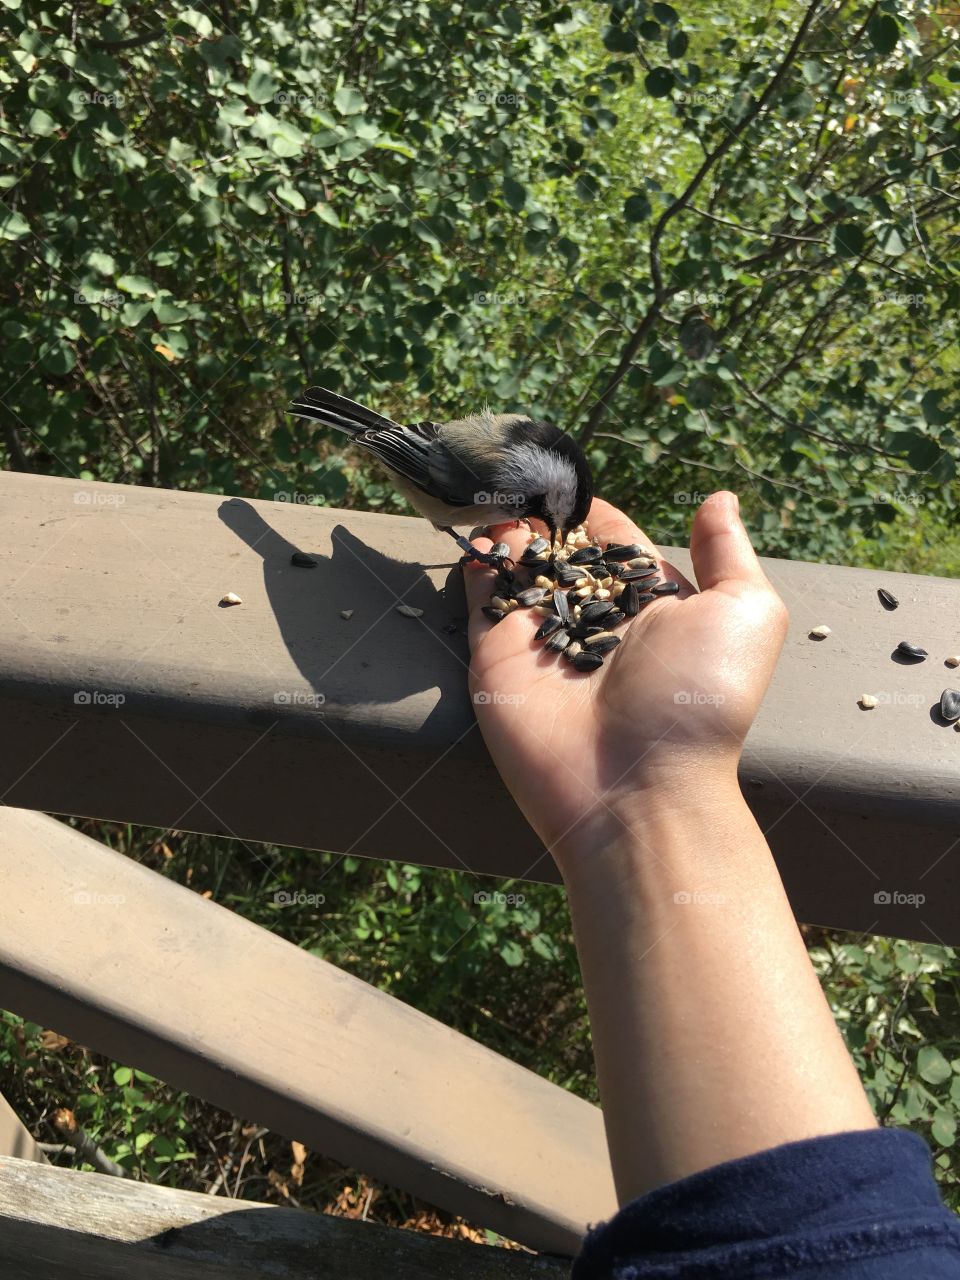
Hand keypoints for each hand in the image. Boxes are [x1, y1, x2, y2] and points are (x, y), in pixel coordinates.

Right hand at [464, 492, 787, 860]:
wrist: (638, 784)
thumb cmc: (700, 699)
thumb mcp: (743, 613)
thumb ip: (727, 552)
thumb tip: (719, 497)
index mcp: (650, 606)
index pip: (616, 544)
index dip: (597, 513)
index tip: (573, 479)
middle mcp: (595, 620)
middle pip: (563, 554)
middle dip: (546, 516)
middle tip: (526, 474)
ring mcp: (542, 638)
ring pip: (520, 570)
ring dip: (510, 531)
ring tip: (503, 494)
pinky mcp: (497, 656)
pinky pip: (483, 601)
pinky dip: (479, 565)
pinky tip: (483, 531)